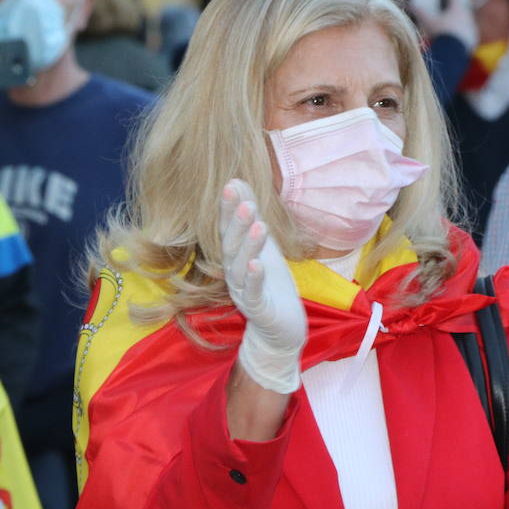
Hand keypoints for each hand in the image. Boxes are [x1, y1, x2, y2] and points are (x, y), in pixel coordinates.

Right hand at [220, 179, 305, 393]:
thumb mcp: (262, 245)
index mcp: (234, 256)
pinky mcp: (257, 309)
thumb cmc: (270, 284)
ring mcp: (244, 292)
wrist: (280, 328)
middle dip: (237, 223)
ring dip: (249, 246)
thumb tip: (237, 180)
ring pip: (241, 267)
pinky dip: (254, 278)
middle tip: (243, 200)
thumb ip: (250, 216)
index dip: (228, 209)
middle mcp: (233, 273)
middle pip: (231, 245)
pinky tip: (257, 264)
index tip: (231, 184)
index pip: (227, 229)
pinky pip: (253, 293)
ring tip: (260, 225)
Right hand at [409, 0, 478, 51]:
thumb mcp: (428, 22)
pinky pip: (466, 33)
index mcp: (458, 9)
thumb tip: (410, 4)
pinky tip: (455, 36)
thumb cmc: (440, 34)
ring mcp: (471, 28)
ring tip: (450, 23)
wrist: (452, 53)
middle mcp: (467, 17)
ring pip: (464, 21)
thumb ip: (420, 12)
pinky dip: (460, 33)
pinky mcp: (473, 39)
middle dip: (453, 7)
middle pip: (460, 8)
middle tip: (447, 5)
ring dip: (457, 21)